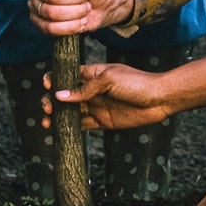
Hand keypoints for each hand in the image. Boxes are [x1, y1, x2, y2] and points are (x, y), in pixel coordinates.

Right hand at [42, 62, 172, 129]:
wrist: (158, 99)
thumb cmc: (136, 83)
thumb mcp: (109, 80)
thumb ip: (84, 89)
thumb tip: (59, 95)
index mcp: (91, 74)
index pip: (66, 75)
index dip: (54, 80)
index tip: (47, 86)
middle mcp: (90, 90)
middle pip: (64, 95)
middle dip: (51, 101)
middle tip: (46, 109)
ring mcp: (95, 105)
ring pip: (70, 111)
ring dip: (57, 116)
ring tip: (47, 123)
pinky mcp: (102, 121)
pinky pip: (82, 124)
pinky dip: (70, 128)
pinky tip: (60, 131)